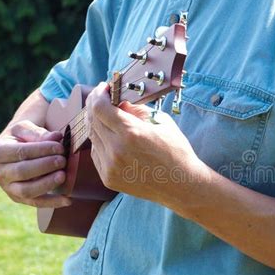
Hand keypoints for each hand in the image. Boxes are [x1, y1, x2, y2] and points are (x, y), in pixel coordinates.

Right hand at [0, 120, 70, 207]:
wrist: (15, 149)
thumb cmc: (21, 137)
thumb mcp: (25, 129)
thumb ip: (38, 133)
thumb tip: (56, 137)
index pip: (20, 152)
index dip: (42, 150)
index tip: (59, 147)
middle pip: (22, 172)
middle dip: (45, 166)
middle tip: (62, 160)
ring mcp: (8, 188)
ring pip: (27, 191)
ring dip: (47, 184)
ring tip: (63, 175)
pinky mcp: (19, 198)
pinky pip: (36, 203)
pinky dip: (53, 202)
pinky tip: (67, 200)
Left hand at [85, 83, 207, 206]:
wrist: (181, 186)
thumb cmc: (176, 152)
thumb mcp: (162, 122)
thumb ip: (138, 110)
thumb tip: (120, 102)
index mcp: (131, 133)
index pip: (100, 107)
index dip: (99, 94)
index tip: (103, 88)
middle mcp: (116, 150)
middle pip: (92, 120)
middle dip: (95, 106)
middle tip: (102, 98)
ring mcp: (110, 166)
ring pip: (92, 137)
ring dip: (97, 124)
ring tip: (107, 117)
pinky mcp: (109, 178)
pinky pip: (97, 154)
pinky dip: (100, 142)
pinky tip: (111, 138)